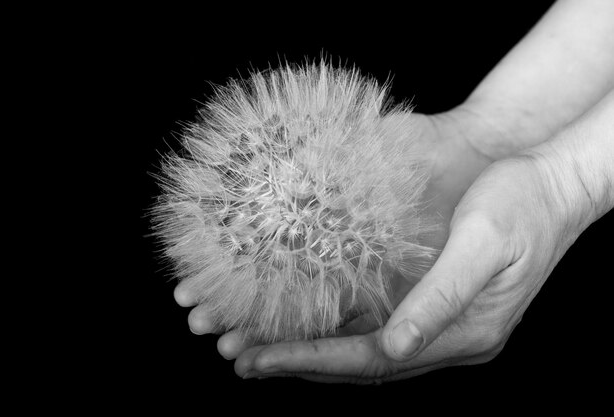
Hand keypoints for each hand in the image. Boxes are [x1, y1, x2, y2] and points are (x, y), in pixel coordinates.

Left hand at [173, 108, 499, 365]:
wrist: (555, 185)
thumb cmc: (523, 205)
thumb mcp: (484, 244)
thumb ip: (440, 298)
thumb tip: (394, 348)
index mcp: (463, 331)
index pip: (372, 359)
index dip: (313, 359)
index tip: (260, 359)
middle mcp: (447, 337)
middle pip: (361, 363)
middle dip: (299, 362)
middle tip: (242, 360)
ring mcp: (439, 322)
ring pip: (363, 349)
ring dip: (311, 350)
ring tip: (257, 349)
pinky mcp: (433, 302)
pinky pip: (374, 325)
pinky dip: (334, 329)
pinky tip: (304, 323)